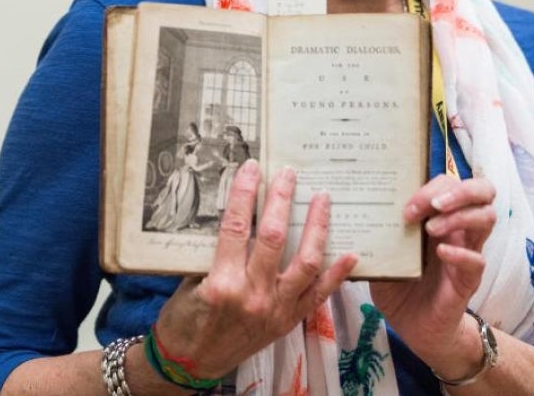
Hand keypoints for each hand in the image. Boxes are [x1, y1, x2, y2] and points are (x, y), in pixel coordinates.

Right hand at [153, 159, 356, 380]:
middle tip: (289, 174)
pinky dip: (337, 275)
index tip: (252, 168)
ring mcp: (275, 310)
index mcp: (222, 282)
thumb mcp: (188, 281)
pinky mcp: (287, 323)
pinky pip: (319, 296)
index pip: (237, 226)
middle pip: (275, 237)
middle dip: (282, 200)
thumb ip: (213, 252)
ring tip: (323, 200)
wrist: (190, 365)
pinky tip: (351, 254)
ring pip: (306, 263)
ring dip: (317, 228)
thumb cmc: (182, 321)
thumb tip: (235, 217)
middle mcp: (253, 295)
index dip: (245, 193)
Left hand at [370, 174, 496, 371]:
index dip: (431, 185)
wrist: (414, 327)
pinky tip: (441, 254)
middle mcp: (457, 229)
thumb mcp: (382, 253)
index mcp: (437, 217)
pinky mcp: (468, 280)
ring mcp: (466, 252)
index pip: (450, 183)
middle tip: (433, 205)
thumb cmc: (399, 285)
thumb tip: (348, 208)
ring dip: (460, 216)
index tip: (405, 203)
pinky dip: (460, 253)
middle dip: (459, 190)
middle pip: (481, 191)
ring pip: (486, 217)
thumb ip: (376, 232)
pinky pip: (477, 260)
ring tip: (431, 228)